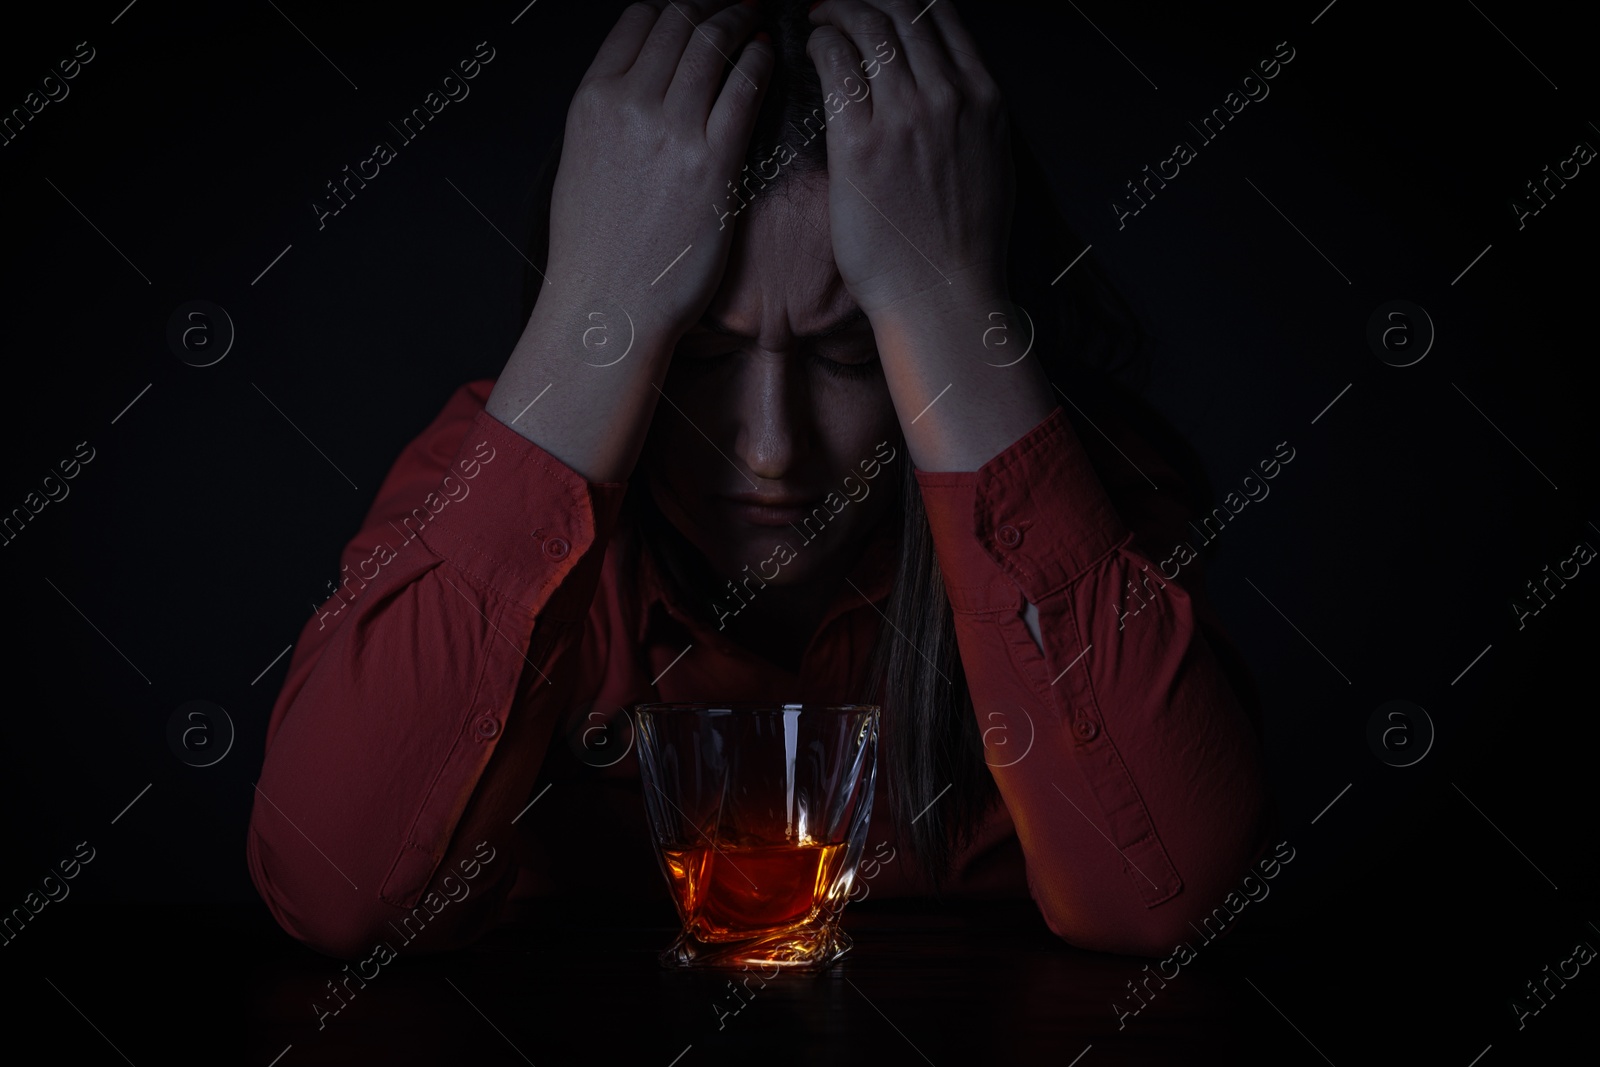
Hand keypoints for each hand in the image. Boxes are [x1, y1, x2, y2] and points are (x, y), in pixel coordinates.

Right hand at [544, 1, 773, 338]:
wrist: (610, 304)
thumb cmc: (596, 246)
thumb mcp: (580, 161)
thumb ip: (609, 114)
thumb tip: (637, 84)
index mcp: (593, 99)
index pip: (639, 19)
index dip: (673, 4)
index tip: (695, 7)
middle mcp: (630, 103)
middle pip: (680, 20)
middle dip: (712, 4)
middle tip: (735, 3)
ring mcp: (673, 130)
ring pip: (714, 43)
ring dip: (739, 21)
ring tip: (755, 18)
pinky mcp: (714, 161)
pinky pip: (744, 89)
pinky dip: (760, 61)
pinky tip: (768, 55)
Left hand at [804, 0, 1011, 321]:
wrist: (944, 295)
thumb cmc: (963, 246)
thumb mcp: (992, 165)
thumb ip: (970, 119)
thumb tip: (950, 93)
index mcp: (984, 100)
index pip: (943, 16)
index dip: (905, 0)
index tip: (881, 4)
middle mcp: (949, 97)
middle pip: (903, 9)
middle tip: (839, 4)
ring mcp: (905, 117)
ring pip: (868, 27)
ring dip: (838, 12)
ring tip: (820, 18)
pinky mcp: (861, 142)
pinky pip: (836, 65)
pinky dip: (821, 43)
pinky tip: (812, 47)